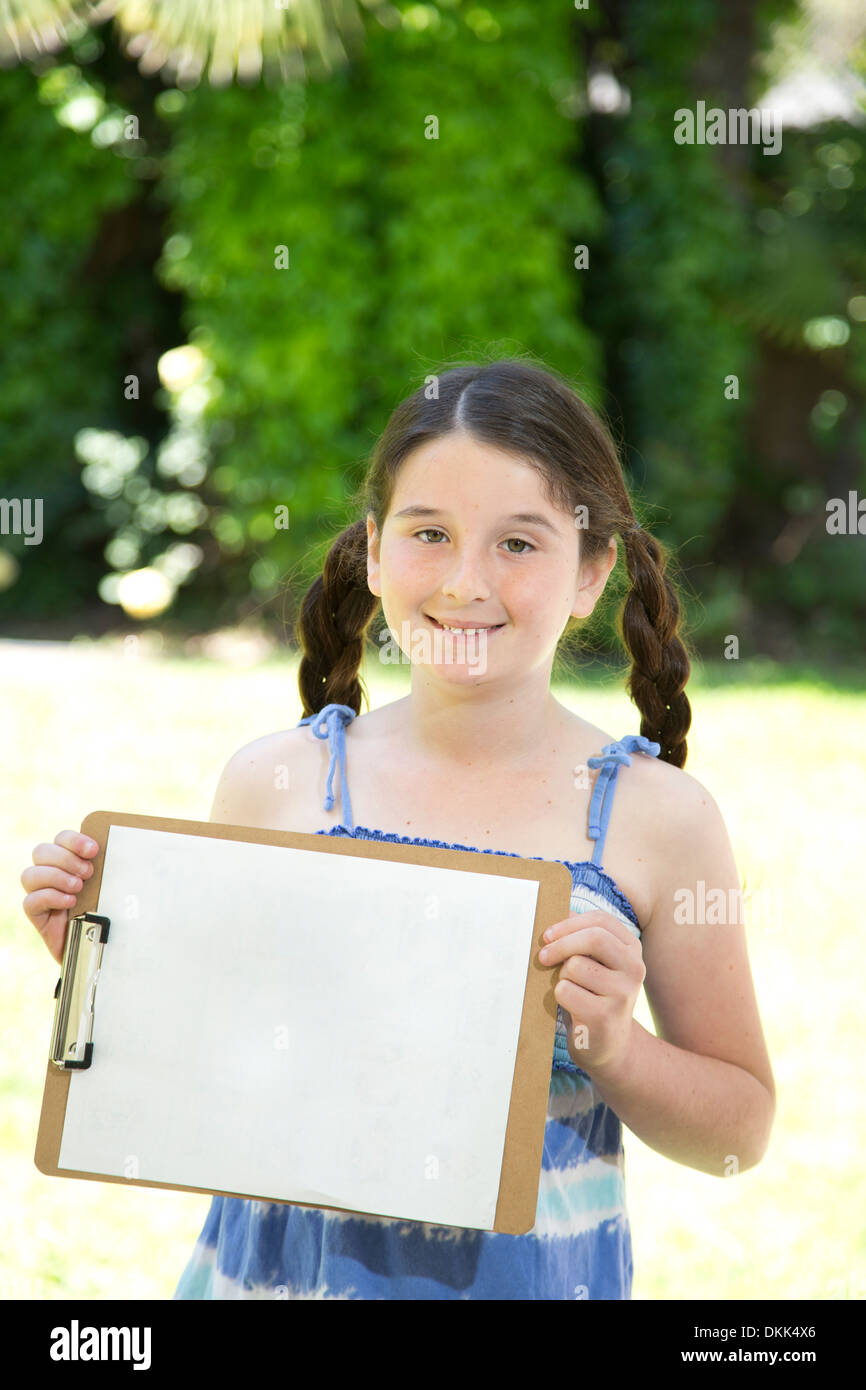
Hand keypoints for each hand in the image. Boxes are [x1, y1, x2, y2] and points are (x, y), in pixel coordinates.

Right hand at [20, 830, 99, 964]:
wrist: (99, 946)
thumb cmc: (105, 912)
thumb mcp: (109, 887)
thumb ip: (109, 869)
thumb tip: (122, 849)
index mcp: (67, 860)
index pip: (61, 838)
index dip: (74, 840)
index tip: (94, 850)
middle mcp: (49, 874)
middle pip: (41, 851)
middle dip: (65, 858)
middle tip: (88, 873)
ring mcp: (40, 894)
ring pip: (30, 875)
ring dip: (56, 877)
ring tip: (78, 887)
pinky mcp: (36, 915)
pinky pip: (30, 901)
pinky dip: (51, 897)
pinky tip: (70, 902)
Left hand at [537, 909, 645, 1075]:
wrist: (607, 1045)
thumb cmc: (592, 995)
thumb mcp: (593, 963)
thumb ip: (579, 938)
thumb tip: (553, 911)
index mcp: (631, 948)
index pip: (600, 921)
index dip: (569, 923)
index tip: (547, 935)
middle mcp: (634, 968)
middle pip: (593, 938)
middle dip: (561, 943)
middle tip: (542, 956)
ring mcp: (623, 993)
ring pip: (575, 966)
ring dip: (561, 976)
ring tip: (569, 989)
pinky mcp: (605, 1016)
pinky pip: (566, 991)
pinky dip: (559, 996)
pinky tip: (571, 1007)